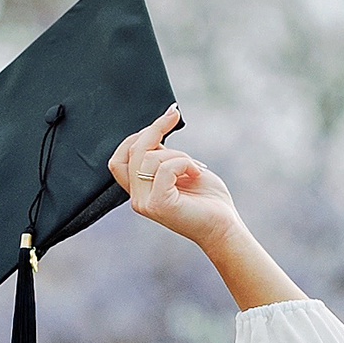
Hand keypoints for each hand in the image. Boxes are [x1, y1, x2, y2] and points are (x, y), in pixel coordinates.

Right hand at [110, 107, 236, 247]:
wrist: (224, 226)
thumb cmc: (207, 199)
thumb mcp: (180, 169)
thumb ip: (162, 156)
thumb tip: (155, 130)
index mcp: (140, 190)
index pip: (118, 158)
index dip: (136, 135)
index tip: (164, 118)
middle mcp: (138, 198)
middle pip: (132, 151)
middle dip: (154, 129)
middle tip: (174, 115)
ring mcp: (145, 203)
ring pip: (150, 157)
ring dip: (178, 154)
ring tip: (195, 167)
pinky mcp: (158, 204)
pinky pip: (164, 169)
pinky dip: (184, 163)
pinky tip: (197, 172)